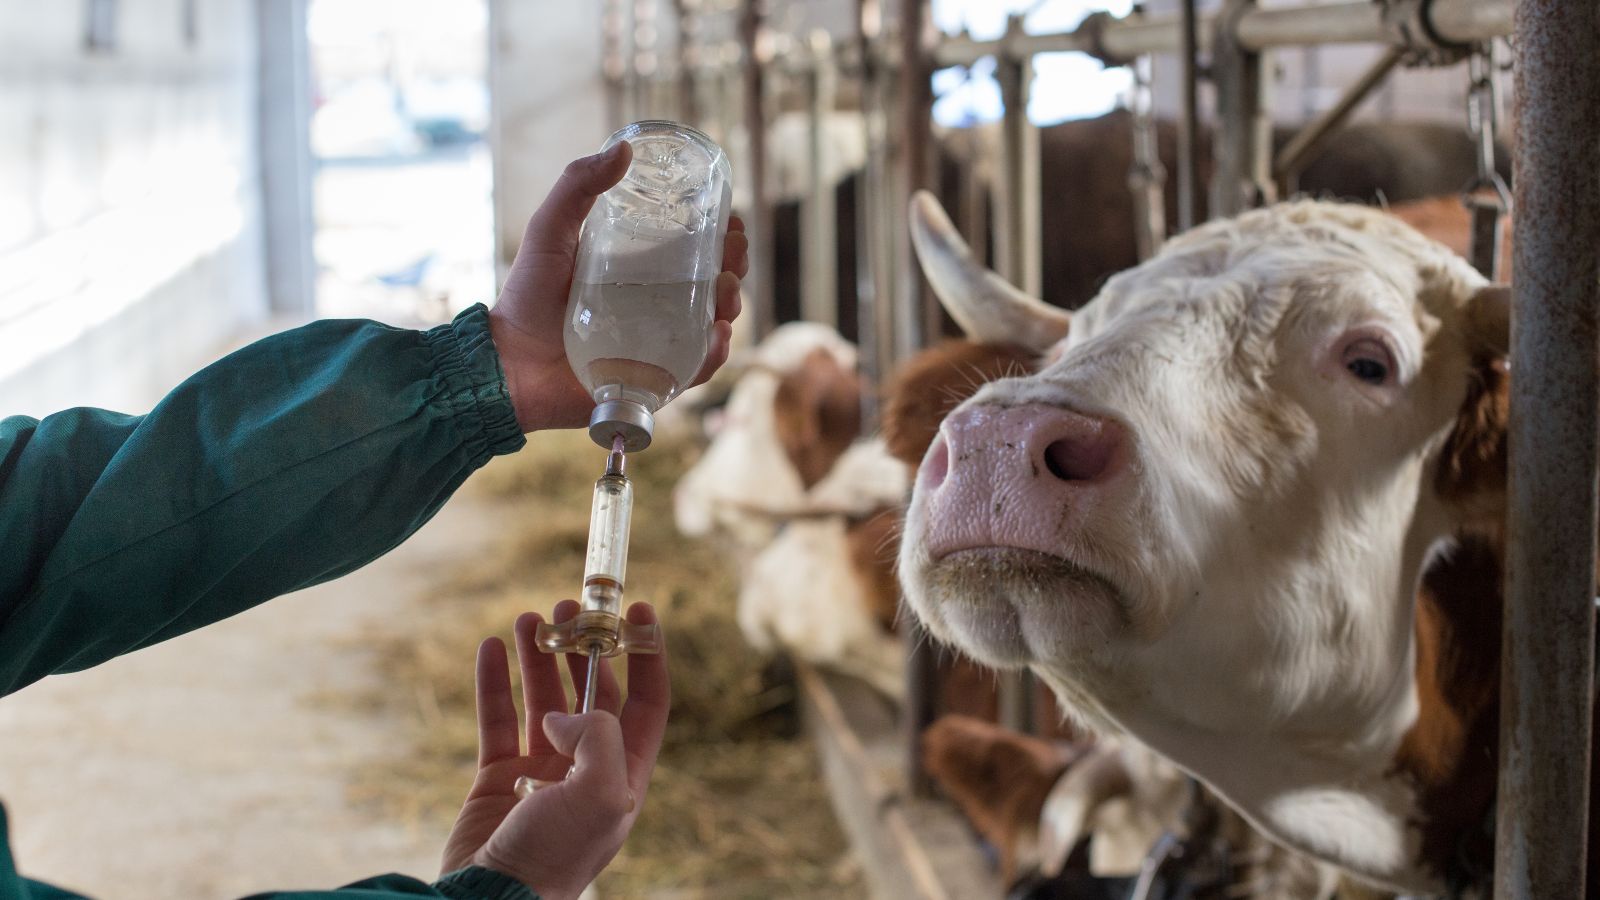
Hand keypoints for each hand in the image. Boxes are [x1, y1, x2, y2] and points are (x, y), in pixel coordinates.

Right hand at [440, 601, 670, 899]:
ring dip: (539, 656)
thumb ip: (598, 737)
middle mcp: (587, 770)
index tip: (638, 609)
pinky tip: (492, 648)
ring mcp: (541, 773)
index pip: (647, 703)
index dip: (647, 654)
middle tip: (571, 606)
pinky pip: (496, 719)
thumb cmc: (556, 856)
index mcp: (624, 776)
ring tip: (530, 617)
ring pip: (543, 699)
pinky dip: (494, 682)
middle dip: (585, 647)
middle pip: (593, 694)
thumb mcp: (601, 792)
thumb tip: (561, 712)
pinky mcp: (497, 779)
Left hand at [490, 143, 749, 432]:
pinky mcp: (654, 381)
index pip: (695, 253)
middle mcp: (656, 309)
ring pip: (712, 325)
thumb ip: (578, 186)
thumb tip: (623, 147)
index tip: (732, 220)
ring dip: (730, 305)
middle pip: (713, 287)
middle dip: (734, 267)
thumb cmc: (527, 297)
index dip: (721, 238)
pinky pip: (695, 369)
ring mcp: (658, 346)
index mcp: (641, 274)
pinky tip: (716, 334)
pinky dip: (713, 354)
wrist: (509, 363)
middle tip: (733, 253)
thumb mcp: (550, 230)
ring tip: (725, 291)